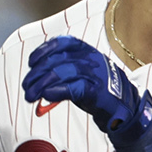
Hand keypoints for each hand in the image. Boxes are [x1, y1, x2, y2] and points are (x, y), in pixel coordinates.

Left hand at [22, 35, 151, 148]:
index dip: (43, 51)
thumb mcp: (81, 74)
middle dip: (37, 74)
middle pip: (57, 60)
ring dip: (42, 84)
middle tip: (26, 87)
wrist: (125, 107)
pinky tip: (46, 95)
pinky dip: (57, 91)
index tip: (31, 62)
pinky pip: (73, 87)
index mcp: (87, 50)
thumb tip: (37, 80)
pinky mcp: (97, 91)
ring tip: (30, 95)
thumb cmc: (98, 90)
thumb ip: (62, 72)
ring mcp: (95, 75)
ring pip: (63, 72)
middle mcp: (90, 59)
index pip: (62, 43)